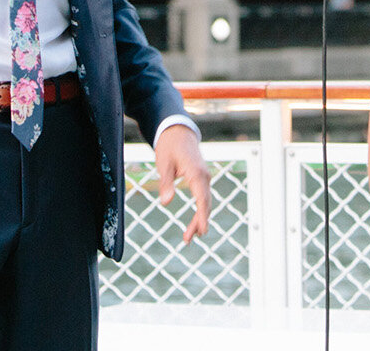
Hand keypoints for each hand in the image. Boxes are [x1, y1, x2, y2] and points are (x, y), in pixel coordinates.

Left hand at [154, 123, 210, 244]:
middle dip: (199, 222)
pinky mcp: (200, 179)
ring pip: (205, 202)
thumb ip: (165, 183)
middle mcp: (204, 176)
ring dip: (199, 219)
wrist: (178, 131)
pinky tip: (194, 223)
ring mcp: (204, 177)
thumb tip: (166, 202)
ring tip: (189, 237)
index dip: (202, 215)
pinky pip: (203, 197)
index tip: (202, 230)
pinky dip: (200, 211)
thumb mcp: (163, 163)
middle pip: (205, 203)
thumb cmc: (169, 146)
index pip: (202, 198)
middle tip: (188, 239)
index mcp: (196, 172)